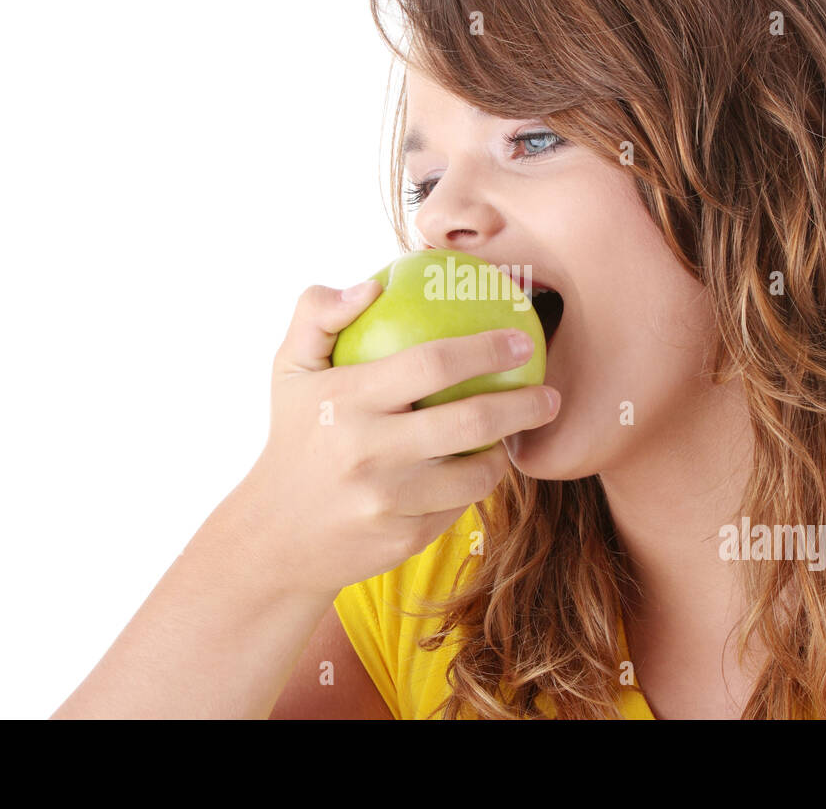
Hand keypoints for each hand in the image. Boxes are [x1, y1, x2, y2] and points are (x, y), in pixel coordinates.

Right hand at [239, 280, 559, 598]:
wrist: (275, 537)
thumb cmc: (296, 436)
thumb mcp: (290, 369)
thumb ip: (318, 314)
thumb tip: (373, 284)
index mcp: (345, 400)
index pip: (431, 364)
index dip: (486, 348)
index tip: (521, 338)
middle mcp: (367, 452)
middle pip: (470, 422)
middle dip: (524, 405)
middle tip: (550, 393)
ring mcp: (387, 502)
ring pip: (476, 474)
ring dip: (505, 452)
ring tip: (517, 433)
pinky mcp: (403, 540)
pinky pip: (459, 507)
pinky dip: (474, 486)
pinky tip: (481, 468)